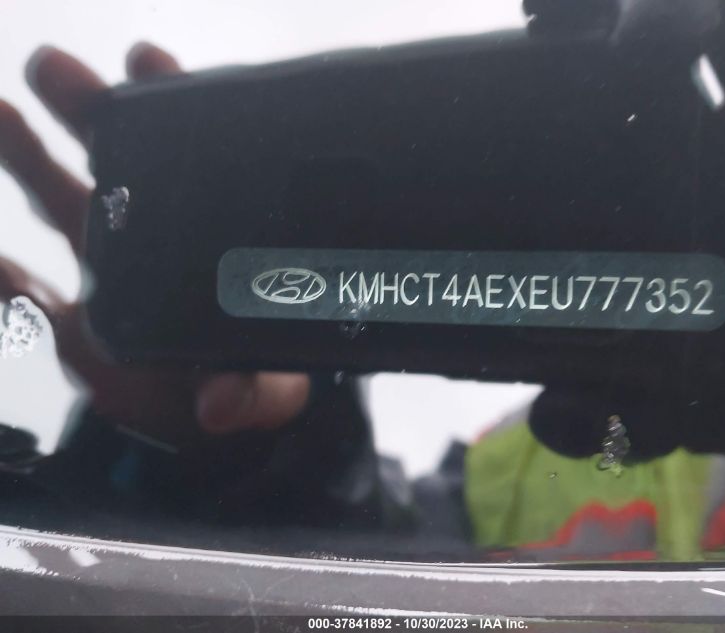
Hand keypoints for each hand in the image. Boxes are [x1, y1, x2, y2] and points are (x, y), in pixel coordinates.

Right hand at [0, 44, 309, 443]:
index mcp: (209, 243)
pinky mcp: (72, 326)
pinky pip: (24, 294)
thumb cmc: (248, 391)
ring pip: (60, 204)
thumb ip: (253, 394)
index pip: (194, 164)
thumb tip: (217, 405)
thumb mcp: (268, 392)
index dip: (173, 110)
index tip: (148, 60)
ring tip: (0, 113)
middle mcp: (157, 247)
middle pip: (116, 165)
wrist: (204, 429)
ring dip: (26, 158)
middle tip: (53, 65)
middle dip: (86, 111)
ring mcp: (108, 279)